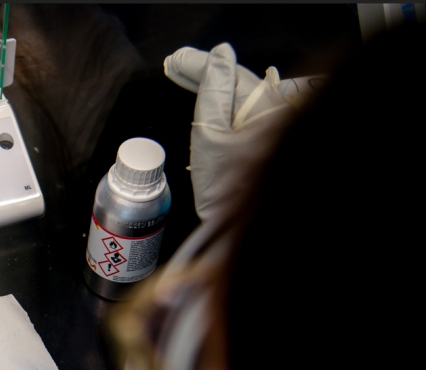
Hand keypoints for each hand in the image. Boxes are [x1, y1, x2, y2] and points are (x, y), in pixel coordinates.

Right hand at [164, 43, 295, 221]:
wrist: (239, 229)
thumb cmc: (226, 189)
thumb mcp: (210, 134)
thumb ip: (214, 90)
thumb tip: (220, 55)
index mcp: (266, 107)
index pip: (230, 73)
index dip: (201, 64)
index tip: (177, 59)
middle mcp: (276, 113)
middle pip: (239, 82)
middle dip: (208, 72)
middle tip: (178, 66)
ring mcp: (274, 127)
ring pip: (243, 96)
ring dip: (215, 86)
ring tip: (188, 77)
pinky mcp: (268, 141)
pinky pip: (247, 113)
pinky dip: (226, 104)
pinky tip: (211, 102)